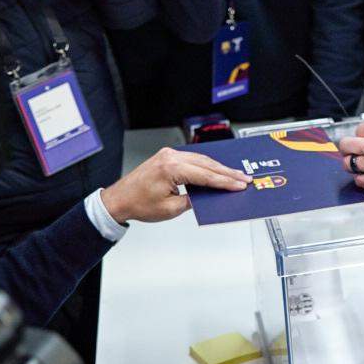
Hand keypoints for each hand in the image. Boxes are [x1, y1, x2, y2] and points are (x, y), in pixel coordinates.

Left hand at [101, 147, 249, 223]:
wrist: (120, 199)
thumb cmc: (138, 204)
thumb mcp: (170, 209)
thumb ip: (193, 201)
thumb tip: (210, 196)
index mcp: (171, 168)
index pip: (206, 175)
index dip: (225, 181)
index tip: (239, 185)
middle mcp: (171, 157)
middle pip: (207, 164)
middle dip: (227, 172)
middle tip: (243, 178)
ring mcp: (169, 154)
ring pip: (201, 159)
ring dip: (218, 168)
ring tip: (234, 175)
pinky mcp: (168, 156)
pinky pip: (193, 158)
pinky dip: (206, 165)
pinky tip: (217, 170)